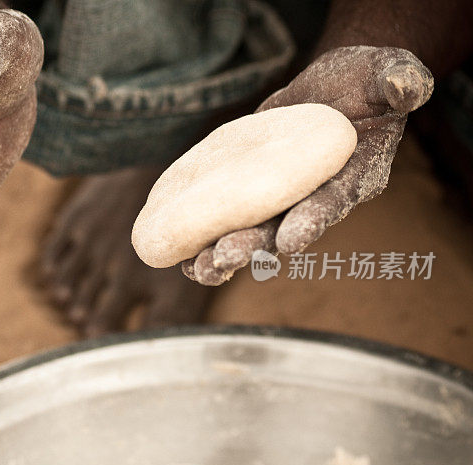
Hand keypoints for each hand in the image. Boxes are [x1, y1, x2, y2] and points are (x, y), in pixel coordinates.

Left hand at [182, 46, 432, 284]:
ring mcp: (282, 198)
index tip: (291, 241)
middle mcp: (315, 196)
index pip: (333, 200)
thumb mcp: (384, 73)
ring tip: (196, 267)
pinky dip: (207, 237)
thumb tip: (405, 86)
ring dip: (224, 252)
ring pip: (253, 232)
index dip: (313, 220)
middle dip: (254, 244)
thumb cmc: (365, 82)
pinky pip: (231, 218)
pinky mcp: (253, 191)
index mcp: (354, 176)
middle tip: (223, 257)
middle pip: (284, 227)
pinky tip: (182, 256)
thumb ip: (396, 80)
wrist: (334, 90)